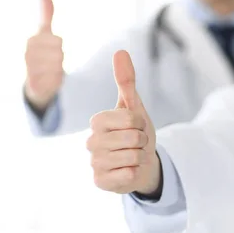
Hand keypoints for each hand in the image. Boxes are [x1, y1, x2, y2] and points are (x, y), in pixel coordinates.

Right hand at [24, 0, 63, 111]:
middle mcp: (27, 54)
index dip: (59, 46)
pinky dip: (57, 79)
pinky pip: (56, 79)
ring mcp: (30, 70)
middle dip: (60, 58)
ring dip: (59, 69)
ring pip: (59, 66)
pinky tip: (50, 79)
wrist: (36, 84)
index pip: (57, 41)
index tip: (53, 49)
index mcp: (31, 41)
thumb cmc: (42, 55)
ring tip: (51, 70)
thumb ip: (46, 15)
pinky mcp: (34, 84)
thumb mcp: (44, 34)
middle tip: (52, 61)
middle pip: (60, 53)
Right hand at [86, 50, 160, 194]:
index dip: (141, 124)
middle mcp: (91, 141)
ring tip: (132, 157)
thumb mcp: (134, 107)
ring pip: (132, 157)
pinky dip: (135, 173)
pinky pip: (128, 175)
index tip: (136, 127)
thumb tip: (120, 51)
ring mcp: (94, 162)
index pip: (130, 119)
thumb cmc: (135, 133)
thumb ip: (126, 80)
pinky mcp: (99, 181)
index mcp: (97, 121)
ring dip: (140, 157)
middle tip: (136, 144)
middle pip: (133, 137)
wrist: (140, 164)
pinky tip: (128, 172)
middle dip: (142, 141)